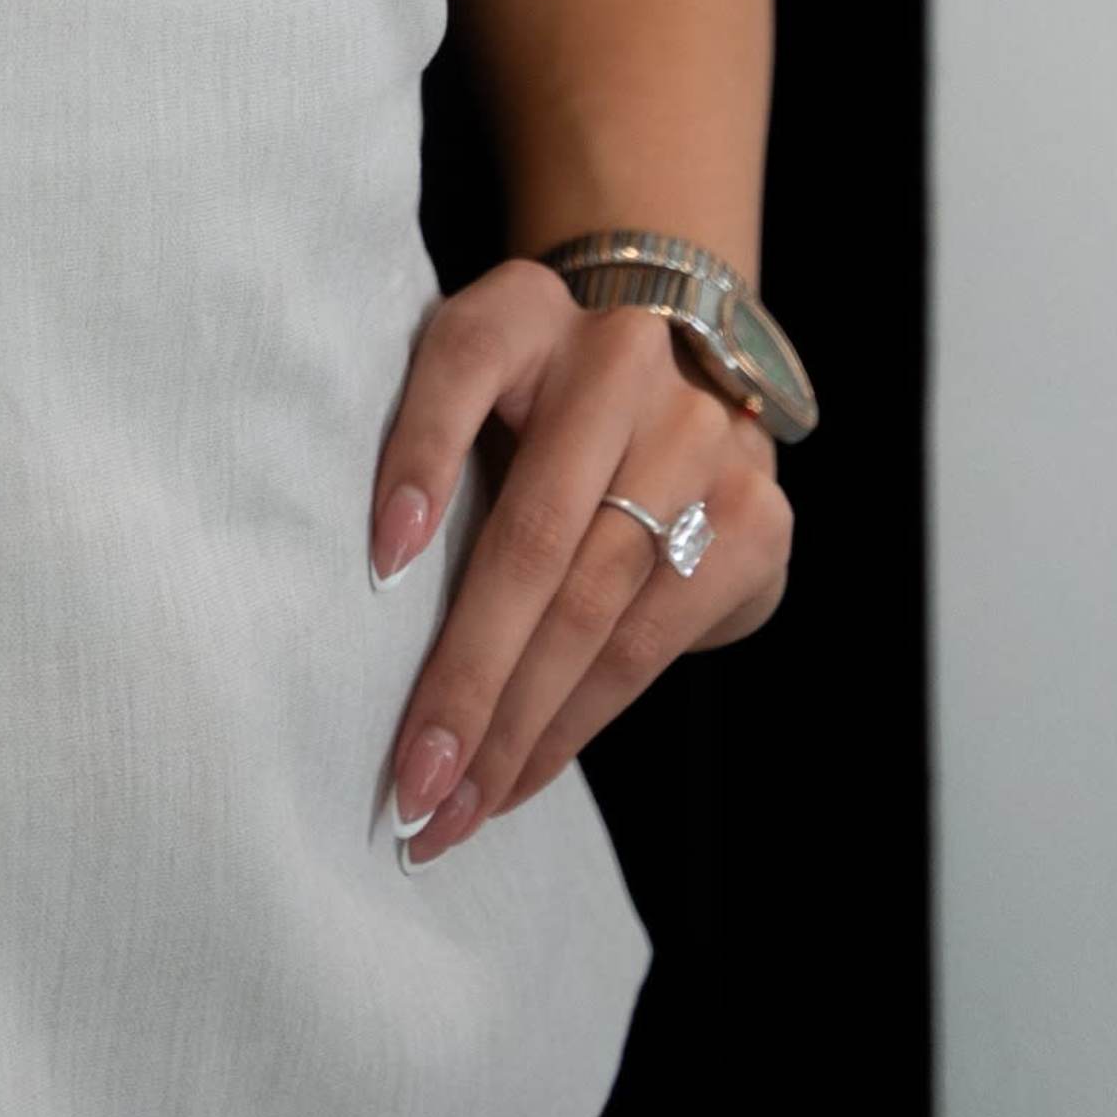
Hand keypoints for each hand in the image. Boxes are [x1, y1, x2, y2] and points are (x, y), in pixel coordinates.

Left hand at [369, 256, 791, 864]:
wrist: (682, 377)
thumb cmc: (530, 411)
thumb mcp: (471, 392)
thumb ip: (427, 452)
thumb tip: (361, 598)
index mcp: (524, 310)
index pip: (461, 365)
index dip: (418, 458)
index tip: (381, 565)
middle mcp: (619, 359)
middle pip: (532, 536)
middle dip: (467, 676)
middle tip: (410, 782)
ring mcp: (699, 437)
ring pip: (596, 608)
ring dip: (520, 726)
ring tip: (457, 805)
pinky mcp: (755, 518)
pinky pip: (651, 643)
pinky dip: (578, 722)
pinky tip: (525, 773)